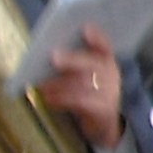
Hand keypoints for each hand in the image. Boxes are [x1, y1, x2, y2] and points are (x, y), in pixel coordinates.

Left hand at [36, 27, 125, 150]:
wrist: (104, 124)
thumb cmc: (87, 93)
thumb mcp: (84, 76)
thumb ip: (70, 64)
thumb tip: (44, 53)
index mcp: (106, 62)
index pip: (104, 46)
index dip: (96, 37)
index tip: (85, 28)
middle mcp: (111, 75)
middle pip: (92, 64)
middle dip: (73, 60)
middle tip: (53, 56)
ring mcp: (109, 93)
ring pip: (84, 84)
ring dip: (60, 83)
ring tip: (41, 84)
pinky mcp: (103, 111)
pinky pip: (81, 103)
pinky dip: (62, 100)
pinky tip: (48, 98)